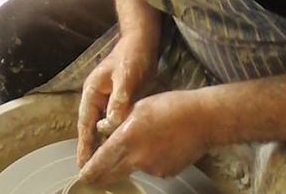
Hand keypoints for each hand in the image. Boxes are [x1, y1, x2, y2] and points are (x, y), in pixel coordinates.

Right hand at [77, 34, 157, 167]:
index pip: (85, 122)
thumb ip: (120, 99)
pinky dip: (115, 134)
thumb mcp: (126, 77)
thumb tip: (112, 123)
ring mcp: (108, 99)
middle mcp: (97, 97)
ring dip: (102, 142)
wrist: (142, 40)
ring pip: (102, 126)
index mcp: (92, 91)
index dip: (84, 143)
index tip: (81, 162)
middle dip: (90, 147)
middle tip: (89, 170)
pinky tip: (120, 146)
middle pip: (91, 127)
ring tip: (102, 165)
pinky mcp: (120, 100)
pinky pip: (115, 121)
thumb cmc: (132, 56)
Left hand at [79, 90, 207, 184]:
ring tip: (145, 142)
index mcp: (128, 138)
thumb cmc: (171, 107)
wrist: (203, 119)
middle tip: (92, 178)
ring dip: (129, 163)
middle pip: (112, 174)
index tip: (82, 176)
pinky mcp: (166, 173)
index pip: (101, 161)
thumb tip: (105, 130)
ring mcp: (152, 168)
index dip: (89, 171)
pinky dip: (149, 161)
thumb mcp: (139, 106)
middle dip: (100, 177)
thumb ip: (119, 122)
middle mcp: (137, 158)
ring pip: (133, 169)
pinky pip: (150, 169)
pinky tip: (160, 146)